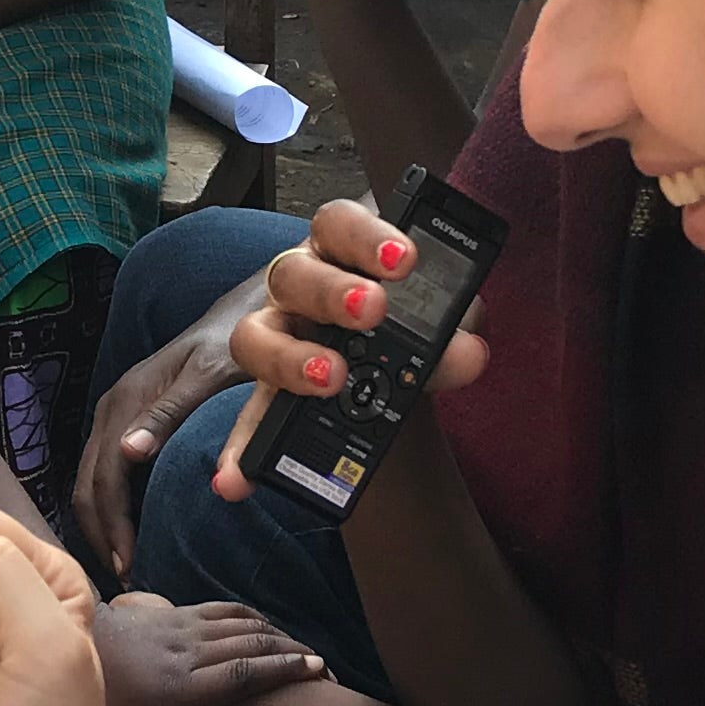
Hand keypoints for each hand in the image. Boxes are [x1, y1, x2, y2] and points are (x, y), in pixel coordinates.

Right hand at [69, 287, 258, 576]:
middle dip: (101, 534)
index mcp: (125, 402)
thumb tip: (129, 453)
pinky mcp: (127, 423)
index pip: (103, 478)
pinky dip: (111, 509)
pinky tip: (131, 533)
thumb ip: (170, 414)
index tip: (130, 565)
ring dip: (103, 526)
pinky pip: (105, 474)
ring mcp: (115, 416)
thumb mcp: (207, 377)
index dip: (113, 526)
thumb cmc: (231, 347)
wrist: (239, 318)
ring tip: (127, 565)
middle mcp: (111, 410)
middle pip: (87, 485)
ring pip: (91, 482)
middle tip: (127, 577)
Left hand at [90, 592, 321, 705]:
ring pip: (235, 622)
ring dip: (272, 632)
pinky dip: (247, 617)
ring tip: (302, 651)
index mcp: (175, 687)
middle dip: (289, 650)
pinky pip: (217, 608)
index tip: (320, 667)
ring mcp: (174, 627)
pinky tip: (262, 629)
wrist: (50, 637)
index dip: (284, 668)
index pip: (242, 671)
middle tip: (325, 664)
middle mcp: (181, 651)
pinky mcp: (167, 613)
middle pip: (248, 643)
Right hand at [213, 204, 489, 504]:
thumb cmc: (408, 327)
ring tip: (331, 380)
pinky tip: (236, 481)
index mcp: (338, 252)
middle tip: (372, 311)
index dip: (366, 236)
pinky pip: (247, 420)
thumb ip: (454, 332)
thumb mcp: (439, 324)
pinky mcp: (269, 394)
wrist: (397, 374)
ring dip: (290, 358)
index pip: (338, 224)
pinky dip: (241, 451)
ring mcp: (276, 338)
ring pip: (255, 337)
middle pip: (292, 274)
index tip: (403, 258)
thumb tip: (468, 352)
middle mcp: (296, 288)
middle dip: (331, 291)